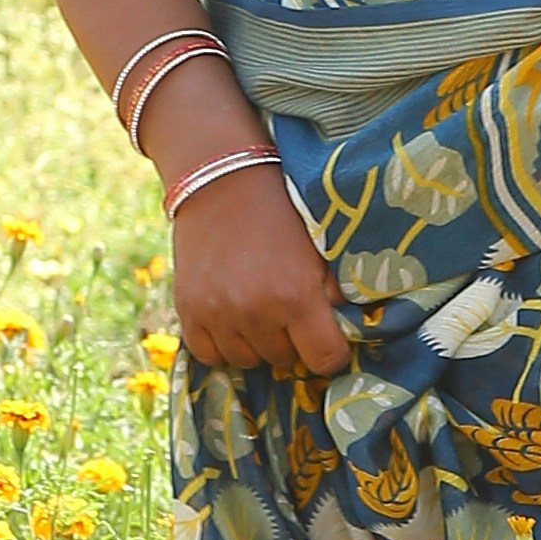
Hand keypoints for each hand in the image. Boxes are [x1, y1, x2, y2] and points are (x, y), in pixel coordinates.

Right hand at [170, 161, 350, 377]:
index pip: (324, 359)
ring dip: (256, 343)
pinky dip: (222, 343)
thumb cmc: (282, 210)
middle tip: (289, 310)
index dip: (331, 352)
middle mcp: (255, 312)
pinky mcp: (188, 310)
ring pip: (246, 361)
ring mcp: (217, 314)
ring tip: (259, 308)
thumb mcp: (321, 247)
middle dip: (291, 341)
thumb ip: (337, 292)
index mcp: (296, 296)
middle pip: (284, 361)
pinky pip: (209, 354)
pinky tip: (231, 317)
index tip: (327, 338)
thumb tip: (352, 329)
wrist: (222, 178)